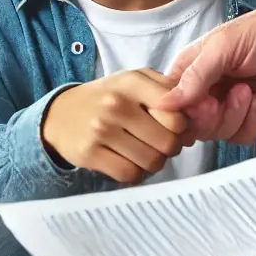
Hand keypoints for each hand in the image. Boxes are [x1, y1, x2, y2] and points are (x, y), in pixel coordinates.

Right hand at [41, 69, 193, 183]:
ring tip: (145, 152)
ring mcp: (101, 129)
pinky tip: (130, 162)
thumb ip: (166, 88)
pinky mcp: (90, 153)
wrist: (60, 115)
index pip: (175, 113)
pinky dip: (135, 173)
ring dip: (154, 162)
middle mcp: (116, 103)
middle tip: (161, 144)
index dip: (182, 126)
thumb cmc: (107, 97)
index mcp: (131, 82)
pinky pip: (129, 175)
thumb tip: (195, 113)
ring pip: (151, 161)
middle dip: (170, 147)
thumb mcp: (133, 80)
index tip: (175, 128)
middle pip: (167, 142)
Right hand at [158, 0, 255, 143]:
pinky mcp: (248, 118)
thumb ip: (196, 76)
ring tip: (248, 92)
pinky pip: (239, 137)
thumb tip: (165, 103)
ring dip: (234, 116)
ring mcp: (225, 106)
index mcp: (189, 70)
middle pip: (190, 125)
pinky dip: (250, 123)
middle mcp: (203, 91)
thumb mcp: (223, 47)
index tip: (202, 102)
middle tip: (224, 100)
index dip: (181, 111)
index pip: (169, 102)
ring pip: (214, 134)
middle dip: (210, 117)